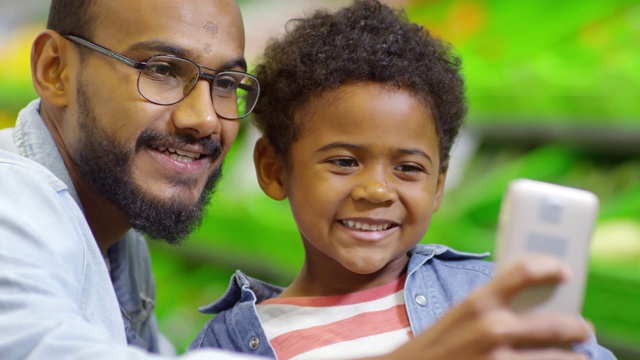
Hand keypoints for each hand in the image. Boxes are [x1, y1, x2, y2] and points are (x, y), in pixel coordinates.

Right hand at [372, 255, 590, 359]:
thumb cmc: (440, 343)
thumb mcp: (461, 315)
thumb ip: (492, 304)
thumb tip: (532, 298)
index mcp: (478, 302)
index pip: (523, 272)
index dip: (550, 267)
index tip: (565, 271)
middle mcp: (491, 329)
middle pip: (557, 324)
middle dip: (578, 328)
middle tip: (583, 329)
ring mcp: (497, 359)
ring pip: (559, 359)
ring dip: (574, 358)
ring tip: (578, 356)